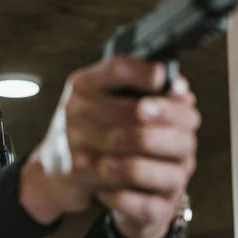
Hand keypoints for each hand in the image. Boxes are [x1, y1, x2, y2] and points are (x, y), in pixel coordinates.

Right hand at [20, 57, 199, 236]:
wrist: (50, 168)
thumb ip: (135, 90)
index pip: (118, 69)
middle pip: (133, 110)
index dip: (147, 72)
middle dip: (165, 120)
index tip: (166, 79)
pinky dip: (142, 168)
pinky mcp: (79, 167)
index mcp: (82, 84)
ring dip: (158, 148)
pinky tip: (153, 167)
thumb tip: (181, 91)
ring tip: (175, 149)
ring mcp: (74, 138)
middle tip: (187, 128)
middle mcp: (75, 107)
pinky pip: (121, 167)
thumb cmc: (86, 129)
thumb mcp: (100, 100)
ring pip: (132, 141)